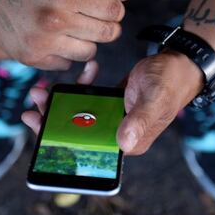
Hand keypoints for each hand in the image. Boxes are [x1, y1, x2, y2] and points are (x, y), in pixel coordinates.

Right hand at [0, 0, 130, 69]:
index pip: (114, 11)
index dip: (114, 7)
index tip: (104, 4)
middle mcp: (55, 21)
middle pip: (107, 34)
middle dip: (106, 25)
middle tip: (91, 16)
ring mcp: (42, 43)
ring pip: (90, 53)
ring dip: (87, 41)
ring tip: (72, 26)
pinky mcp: (32, 58)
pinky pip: (68, 64)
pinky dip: (67, 53)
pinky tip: (56, 37)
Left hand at [22, 51, 202, 155]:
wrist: (178, 65)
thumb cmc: (170, 82)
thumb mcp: (155, 99)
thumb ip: (140, 120)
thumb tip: (123, 144)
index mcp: (129, 141)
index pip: (88, 149)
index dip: (60, 140)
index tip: (38, 123)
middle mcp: (119, 134)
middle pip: (78, 132)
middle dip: (53, 117)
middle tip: (35, 99)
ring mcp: (115, 119)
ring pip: (81, 115)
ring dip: (64, 100)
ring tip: (47, 86)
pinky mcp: (114, 105)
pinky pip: (91, 99)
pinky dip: (85, 85)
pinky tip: (88, 70)